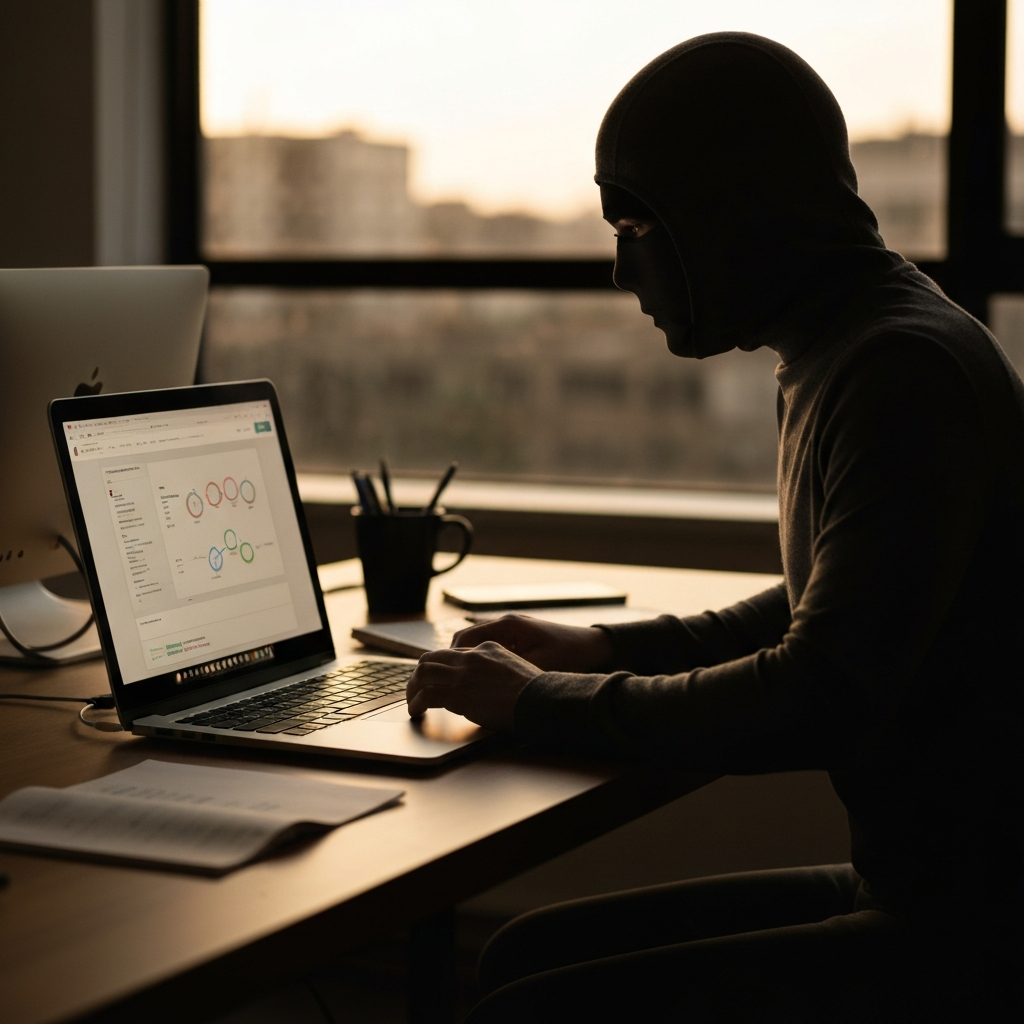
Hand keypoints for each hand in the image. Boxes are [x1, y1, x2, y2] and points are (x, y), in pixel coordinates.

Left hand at [406, 641, 541, 730]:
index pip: (454, 653)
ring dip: (413, 687)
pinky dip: (416, 704)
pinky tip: (415, 712)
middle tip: (417, 688)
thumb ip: (498, 672)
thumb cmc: (536, 692)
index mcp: (488, 648)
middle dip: (420, 673)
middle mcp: (472, 657)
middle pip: (432, 657)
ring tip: (412, 701)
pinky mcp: (457, 694)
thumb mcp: (517, 669)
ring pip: (423, 673)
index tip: (438, 679)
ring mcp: (462, 674)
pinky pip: (426, 695)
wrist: (540, 699)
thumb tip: (489, 688)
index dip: (442, 667)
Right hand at [450, 614, 612, 673]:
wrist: (593, 647)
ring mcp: (511, 630)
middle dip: (455, 661)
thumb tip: (480, 686)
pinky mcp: (518, 639)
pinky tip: (484, 680)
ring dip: (468, 662)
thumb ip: (507, 672)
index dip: (451, 658)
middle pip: (466, 640)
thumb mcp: (537, 666)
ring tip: (462, 684)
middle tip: (449, 683)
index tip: (446, 678)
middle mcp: (505, 623)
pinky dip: (482, 661)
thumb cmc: (568, 654)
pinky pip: (491, 647)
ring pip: (477, 644)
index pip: (465, 638)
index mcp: (507, 625)